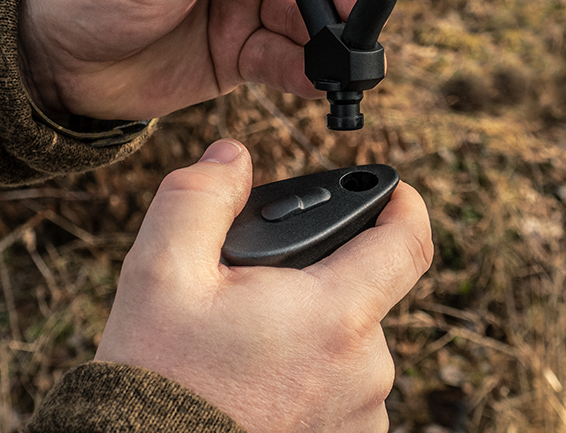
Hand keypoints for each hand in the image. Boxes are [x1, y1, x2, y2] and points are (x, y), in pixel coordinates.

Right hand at [95, 140, 432, 432]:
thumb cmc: (158, 373)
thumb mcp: (162, 269)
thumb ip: (201, 196)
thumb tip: (234, 157)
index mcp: (334, 317)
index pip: (407, 242)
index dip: (401, 202)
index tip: (388, 187)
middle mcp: (365, 371)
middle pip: (361, 287)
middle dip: (315, 268)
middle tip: (253, 280)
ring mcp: (359, 414)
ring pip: (345, 335)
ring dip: (308, 319)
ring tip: (246, 333)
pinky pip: (340, 380)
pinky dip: (309, 363)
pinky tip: (257, 371)